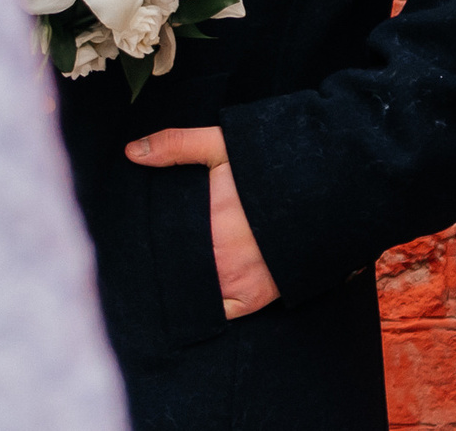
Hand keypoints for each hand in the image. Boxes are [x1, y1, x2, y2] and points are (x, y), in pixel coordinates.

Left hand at [126, 126, 280, 319]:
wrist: (324, 194)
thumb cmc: (268, 169)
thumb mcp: (222, 145)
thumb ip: (176, 145)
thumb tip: (131, 152)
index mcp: (204, 222)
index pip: (161, 240)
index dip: (149, 239)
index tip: (139, 236)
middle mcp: (217, 258)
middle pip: (175, 266)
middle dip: (165, 259)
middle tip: (157, 252)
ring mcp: (236, 281)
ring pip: (193, 289)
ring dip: (185, 281)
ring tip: (176, 269)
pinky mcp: (254, 297)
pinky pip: (220, 311)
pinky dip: (208, 303)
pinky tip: (199, 291)